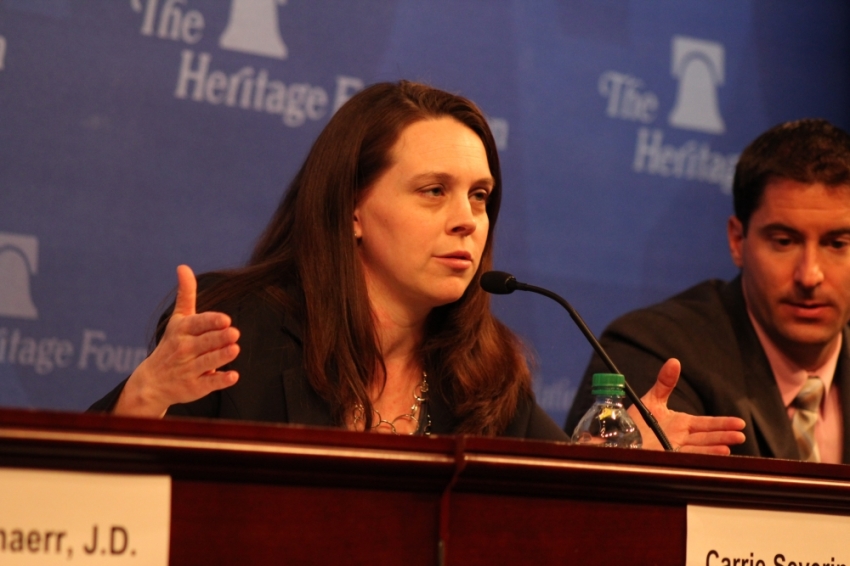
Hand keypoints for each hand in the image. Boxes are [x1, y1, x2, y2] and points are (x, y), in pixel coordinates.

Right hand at [114, 265, 239, 416]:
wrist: (152, 381)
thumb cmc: (171, 344)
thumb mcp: (178, 319)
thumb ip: (186, 294)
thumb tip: (183, 267)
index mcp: (182, 331)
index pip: (198, 324)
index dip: (211, 321)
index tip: (224, 319)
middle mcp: (185, 349)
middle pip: (205, 342)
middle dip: (218, 337)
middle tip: (233, 333)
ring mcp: (189, 369)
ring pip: (208, 361)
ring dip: (221, 356)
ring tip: (234, 349)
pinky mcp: (195, 387)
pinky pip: (209, 383)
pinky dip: (220, 380)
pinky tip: (233, 376)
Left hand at [628, 358, 745, 454]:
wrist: (618, 436)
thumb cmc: (636, 421)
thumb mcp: (652, 399)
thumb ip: (664, 383)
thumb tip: (674, 361)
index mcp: (681, 424)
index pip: (706, 424)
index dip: (722, 424)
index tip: (739, 423)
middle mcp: (680, 437)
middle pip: (706, 437)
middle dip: (723, 436)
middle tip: (740, 435)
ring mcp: (673, 448)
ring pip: (698, 448)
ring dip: (713, 448)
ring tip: (729, 446)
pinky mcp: (664, 457)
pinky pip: (682, 457)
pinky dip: (696, 456)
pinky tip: (707, 455)